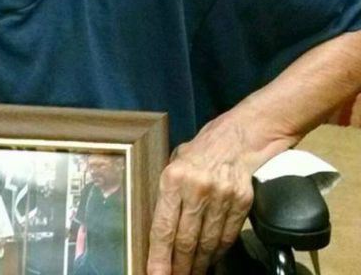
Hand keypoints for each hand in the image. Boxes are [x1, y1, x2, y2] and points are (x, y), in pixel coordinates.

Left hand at [146, 115, 288, 274]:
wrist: (241, 135)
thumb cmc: (203, 148)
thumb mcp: (176, 160)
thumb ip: (168, 190)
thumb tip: (158, 224)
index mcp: (174, 178)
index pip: (163, 226)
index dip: (159, 256)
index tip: (154, 274)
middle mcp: (197, 189)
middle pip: (186, 241)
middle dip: (179, 267)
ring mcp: (222, 198)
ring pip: (207, 243)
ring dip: (198, 264)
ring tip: (191, 274)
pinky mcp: (242, 203)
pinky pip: (227, 237)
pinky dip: (217, 252)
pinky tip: (211, 260)